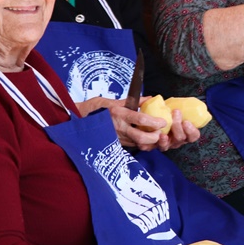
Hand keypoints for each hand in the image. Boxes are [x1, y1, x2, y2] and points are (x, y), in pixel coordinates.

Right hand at [78, 97, 199, 151]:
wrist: (80, 120)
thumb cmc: (97, 109)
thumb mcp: (114, 101)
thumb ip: (133, 101)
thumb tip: (149, 99)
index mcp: (119, 114)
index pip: (140, 120)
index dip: (154, 122)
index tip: (163, 121)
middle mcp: (120, 128)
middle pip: (141, 137)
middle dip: (154, 137)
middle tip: (162, 132)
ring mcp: (118, 137)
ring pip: (138, 144)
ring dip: (150, 143)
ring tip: (158, 137)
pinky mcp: (117, 143)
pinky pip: (133, 146)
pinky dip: (143, 144)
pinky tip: (148, 140)